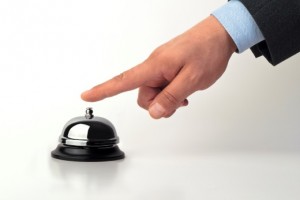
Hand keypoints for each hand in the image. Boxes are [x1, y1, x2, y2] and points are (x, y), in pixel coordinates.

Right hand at [81, 15, 235, 118]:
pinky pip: (163, 87)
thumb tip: (154, 112)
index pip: (123, 81)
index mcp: (155, 66)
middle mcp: (154, 66)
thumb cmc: (207, 51)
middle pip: (143, 96)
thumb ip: (171, 97)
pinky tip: (184, 89)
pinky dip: (171, 93)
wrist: (219, 35)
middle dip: (159, 103)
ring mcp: (161, 68)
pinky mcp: (168, 69)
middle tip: (179, 99)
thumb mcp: (192, 79)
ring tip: (185, 92)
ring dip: (168, 99)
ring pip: (154, 94)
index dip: (103, 90)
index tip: (86, 95)